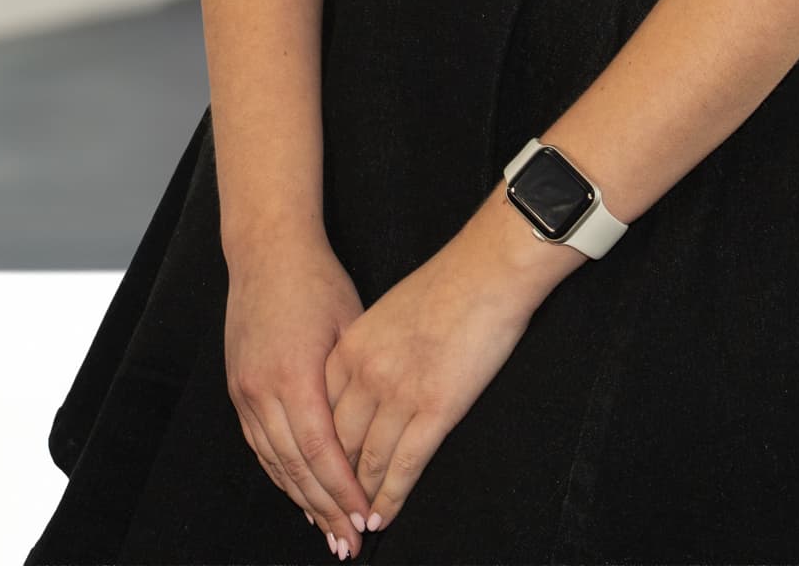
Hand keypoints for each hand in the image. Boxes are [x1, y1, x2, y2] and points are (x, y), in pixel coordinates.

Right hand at [224, 232, 378, 557]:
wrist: (267, 251)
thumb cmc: (317, 281)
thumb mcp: (348, 326)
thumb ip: (355, 380)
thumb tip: (376, 430)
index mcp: (295, 375)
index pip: (322, 452)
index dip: (344, 491)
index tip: (366, 517)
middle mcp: (263, 391)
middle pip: (296, 469)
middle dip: (324, 511)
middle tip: (349, 542)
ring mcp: (246, 392)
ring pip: (274, 464)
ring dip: (301, 502)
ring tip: (327, 531)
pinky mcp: (238, 389)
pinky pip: (259, 446)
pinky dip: (281, 475)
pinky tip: (299, 493)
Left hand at [320, 193, 574, 538]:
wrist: (487, 271)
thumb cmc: (446, 283)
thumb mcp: (387, 311)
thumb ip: (367, 349)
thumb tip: (361, 381)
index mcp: (350, 347)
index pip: (318, 414)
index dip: (314, 453)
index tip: (311, 479)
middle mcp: (365, 374)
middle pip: (335, 445)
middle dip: (330, 487)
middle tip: (326, 517)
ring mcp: (399, 394)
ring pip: (366, 463)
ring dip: (359, 501)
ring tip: (355, 526)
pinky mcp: (435, 409)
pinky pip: (405, 466)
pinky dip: (390, 499)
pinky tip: (383, 518)